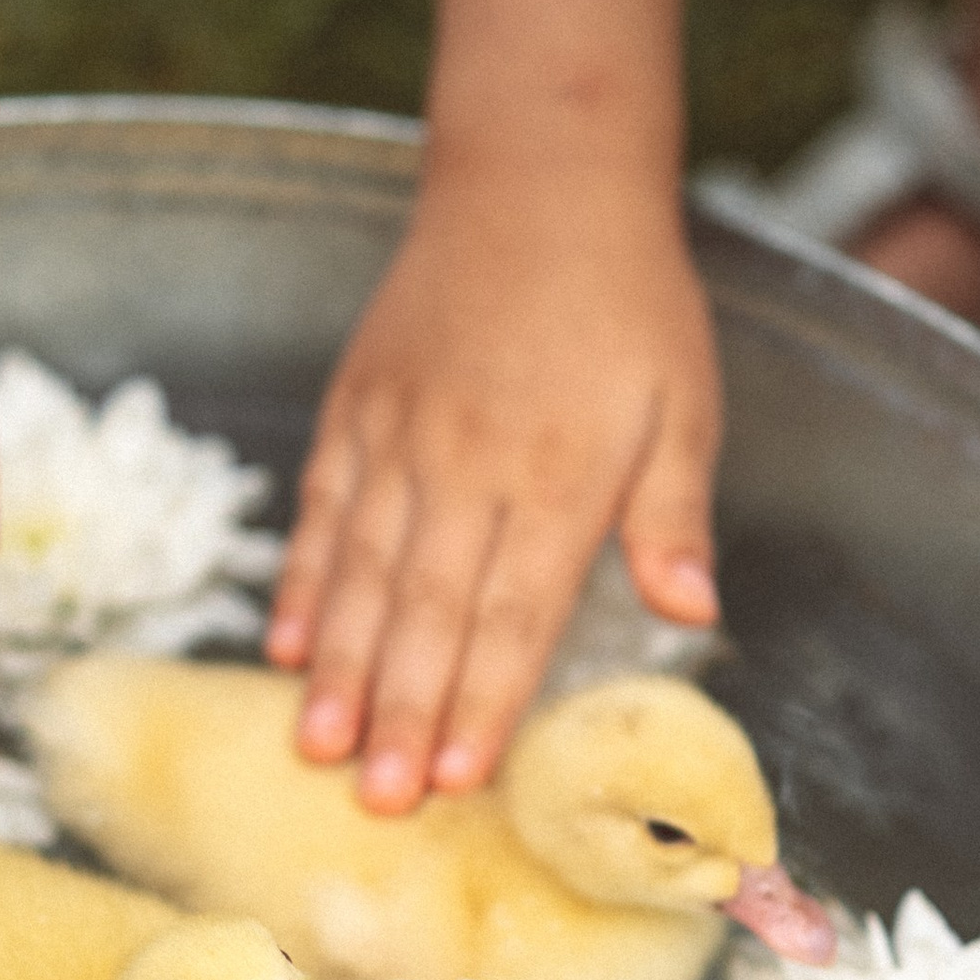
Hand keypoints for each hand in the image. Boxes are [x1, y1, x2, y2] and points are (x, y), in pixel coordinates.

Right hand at [266, 162, 720, 806]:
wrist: (538, 179)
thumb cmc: (627, 303)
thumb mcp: (682, 402)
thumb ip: (674, 515)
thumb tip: (693, 613)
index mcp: (561, 475)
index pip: (517, 611)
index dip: (484, 699)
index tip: (457, 776)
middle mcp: (470, 463)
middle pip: (428, 610)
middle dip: (400, 713)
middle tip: (373, 801)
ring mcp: (401, 435)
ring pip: (361, 571)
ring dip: (339, 667)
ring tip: (316, 745)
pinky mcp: (357, 408)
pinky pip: (321, 510)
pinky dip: (301, 582)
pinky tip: (285, 647)